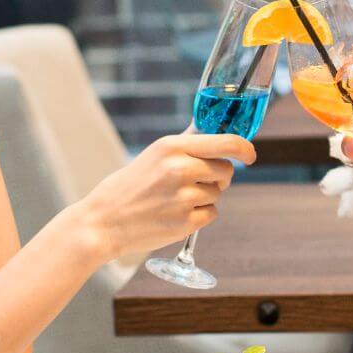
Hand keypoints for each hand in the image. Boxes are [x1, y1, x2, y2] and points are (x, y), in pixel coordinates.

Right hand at [69, 133, 257, 257]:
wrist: (102, 223)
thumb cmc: (128, 186)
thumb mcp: (154, 155)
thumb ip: (185, 144)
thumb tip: (211, 129)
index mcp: (171, 147)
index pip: (226, 143)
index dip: (244, 149)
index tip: (250, 155)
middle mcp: (180, 169)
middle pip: (226, 170)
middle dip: (217, 177)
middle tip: (193, 183)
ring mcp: (183, 197)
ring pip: (218, 193)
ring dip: (205, 197)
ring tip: (174, 199)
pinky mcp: (185, 222)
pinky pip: (212, 214)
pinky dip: (199, 216)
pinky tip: (175, 214)